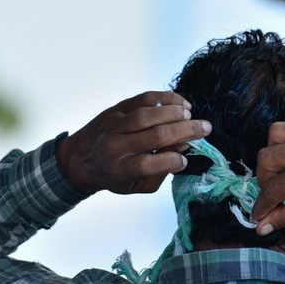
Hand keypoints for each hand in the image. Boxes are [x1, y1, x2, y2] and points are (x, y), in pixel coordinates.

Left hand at [55, 91, 210, 194]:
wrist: (79, 158)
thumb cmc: (113, 175)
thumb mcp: (134, 185)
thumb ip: (159, 172)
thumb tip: (182, 149)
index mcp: (120, 170)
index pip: (149, 164)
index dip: (172, 161)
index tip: (184, 160)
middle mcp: (116, 146)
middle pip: (155, 135)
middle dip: (185, 131)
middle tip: (205, 128)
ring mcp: (115, 124)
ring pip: (148, 114)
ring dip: (174, 112)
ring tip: (191, 114)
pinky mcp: (116, 109)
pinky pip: (142, 98)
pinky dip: (164, 98)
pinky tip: (180, 102)